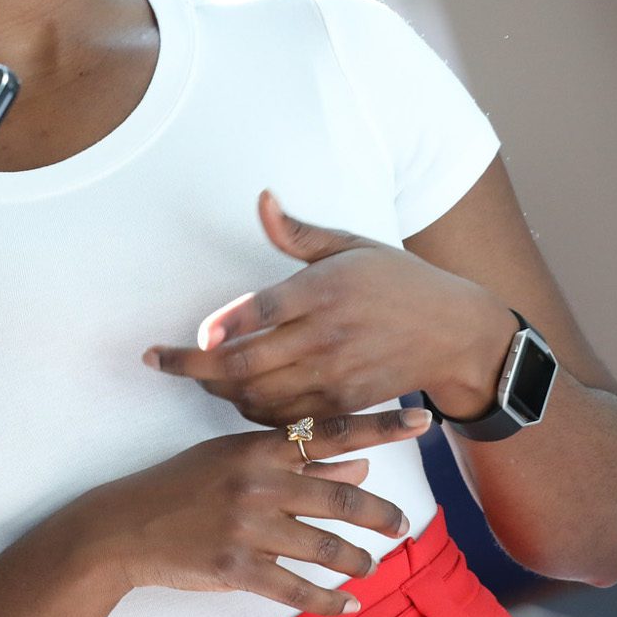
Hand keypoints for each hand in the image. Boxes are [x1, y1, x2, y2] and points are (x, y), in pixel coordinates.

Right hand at [71, 412, 428, 614]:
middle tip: (401, 522)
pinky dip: (327, 600)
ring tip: (371, 564)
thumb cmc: (181, 485)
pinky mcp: (237, 567)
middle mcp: (258, 483)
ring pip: (325, 546)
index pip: (331, 432)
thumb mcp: (234, 458)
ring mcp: (248, 526)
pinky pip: (295, 587)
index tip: (421, 420)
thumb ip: (297, 460)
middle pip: (340, 496)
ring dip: (358, 559)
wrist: (126, 525)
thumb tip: (357, 462)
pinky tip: (346, 604)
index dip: (381, 427)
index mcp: (258, 448)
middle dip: (381, 512)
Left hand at [145, 191, 517, 423]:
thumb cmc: (397, 280)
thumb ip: (296, 232)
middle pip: (245, 365)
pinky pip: (287, 418)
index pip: (255, 314)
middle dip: (194, 369)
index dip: (216, 330)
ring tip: (198, 375)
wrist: (454, 332)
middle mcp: (324, 336)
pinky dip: (255, 412)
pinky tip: (238, 396)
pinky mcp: (344, 403)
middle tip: (162, 363)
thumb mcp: (349, 244)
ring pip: (259, 397)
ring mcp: (334, 375)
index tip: (185, 337)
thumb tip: (262, 199)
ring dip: (220, 392)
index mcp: (322, 291)